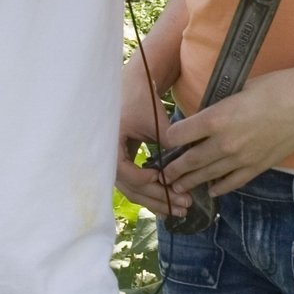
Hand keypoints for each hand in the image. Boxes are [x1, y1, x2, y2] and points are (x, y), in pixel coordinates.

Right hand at [116, 63, 189, 218]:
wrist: (134, 85)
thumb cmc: (142, 99)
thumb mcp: (154, 120)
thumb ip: (166, 143)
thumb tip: (181, 170)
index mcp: (109, 144)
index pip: (124, 172)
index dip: (144, 180)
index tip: (165, 179)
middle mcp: (108, 158)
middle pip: (131, 188)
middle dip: (159, 199)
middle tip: (185, 205)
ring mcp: (115, 163)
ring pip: (134, 190)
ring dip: (158, 201)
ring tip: (182, 208)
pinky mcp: (124, 164)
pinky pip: (136, 184)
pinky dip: (152, 193)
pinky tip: (170, 201)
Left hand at [146, 58, 293, 198]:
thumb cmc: (275, 86)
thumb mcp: (238, 89)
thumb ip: (218, 106)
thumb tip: (204, 115)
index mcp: (217, 117)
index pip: (179, 134)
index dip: (168, 139)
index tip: (164, 141)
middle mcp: (225, 142)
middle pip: (189, 161)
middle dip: (173, 169)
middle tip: (162, 175)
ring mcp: (242, 158)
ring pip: (207, 175)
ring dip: (189, 182)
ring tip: (177, 188)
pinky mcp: (258, 167)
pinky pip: (232, 182)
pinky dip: (219, 188)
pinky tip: (210, 190)